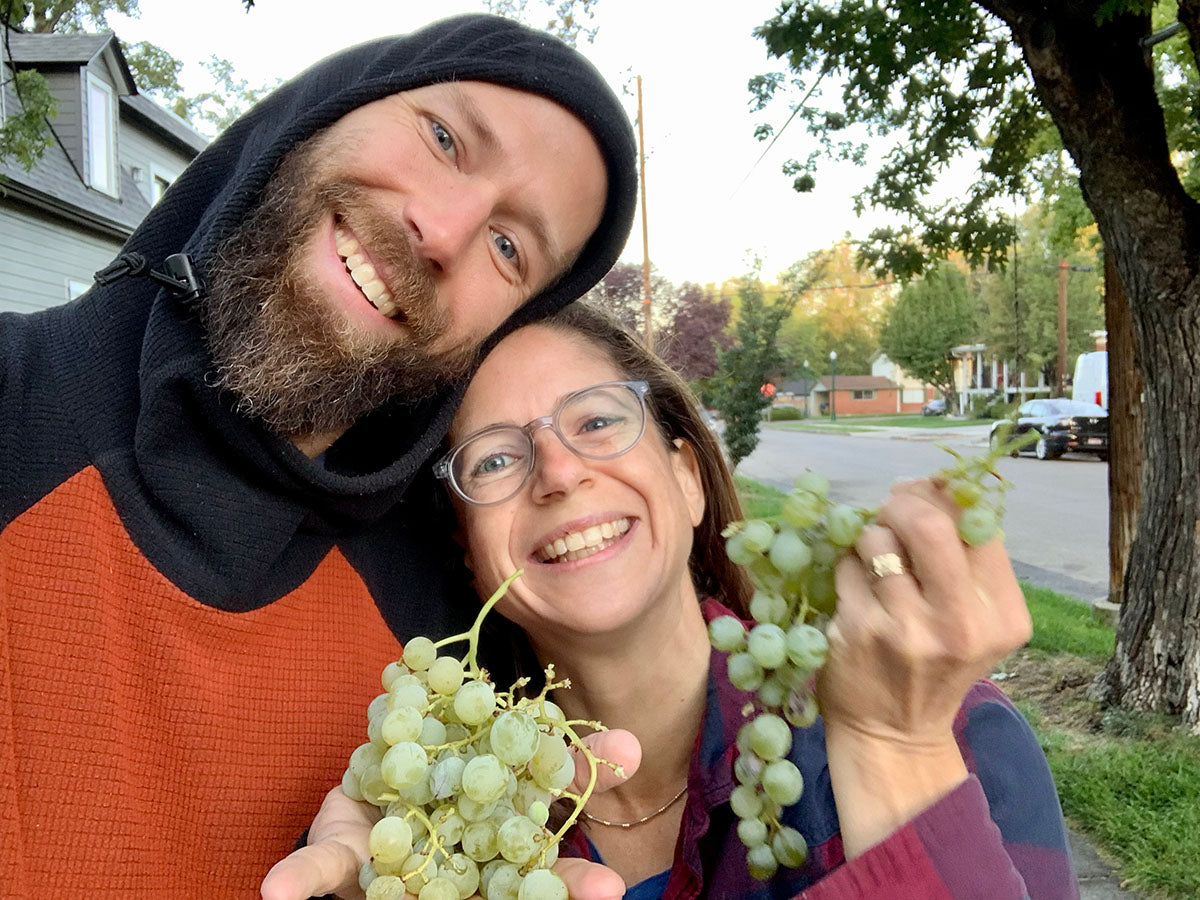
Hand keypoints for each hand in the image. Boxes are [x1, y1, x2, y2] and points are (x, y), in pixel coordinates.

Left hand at [260, 729, 640, 899]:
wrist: (390, 765)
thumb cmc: (462, 774)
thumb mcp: (516, 758)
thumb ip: (564, 757)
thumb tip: (633, 745)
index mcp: (498, 857)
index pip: (541, 881)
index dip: (573, 887)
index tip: (609, 890)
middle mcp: (452, 877)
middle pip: (490, 892)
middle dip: (522, 895)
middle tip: (556, 895)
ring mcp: (398, 876)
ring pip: (407, 894)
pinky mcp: (347, 858)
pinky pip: (323, 871)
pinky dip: (298, 881)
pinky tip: (274, 894)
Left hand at [818, 478, 1031, 854]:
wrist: (896, 734)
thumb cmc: (938, 666)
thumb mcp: (977, 622)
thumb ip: (967, 560)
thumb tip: (933, 483)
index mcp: (1001, 616)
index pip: (978, 524)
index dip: (945, 496)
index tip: (926, 494)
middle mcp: (959, 624)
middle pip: (928, 522)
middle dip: (903, 502)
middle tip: (892, 507)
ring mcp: (904, 629)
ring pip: (877, 540)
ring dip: (870, 535)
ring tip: (875, 557)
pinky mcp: (856, 631)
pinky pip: (844, 565)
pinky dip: (846, 564)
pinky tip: (855, 587)